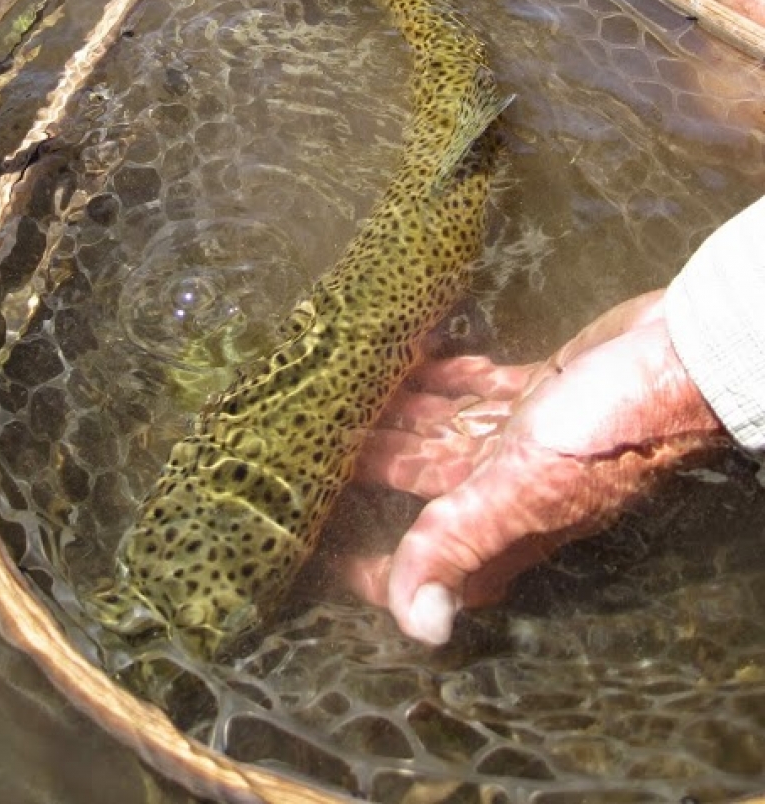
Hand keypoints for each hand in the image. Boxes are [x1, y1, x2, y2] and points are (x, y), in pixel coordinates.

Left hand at [346, 291, 726, 645]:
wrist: (676, 361)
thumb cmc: (606, 428)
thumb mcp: (521, 487)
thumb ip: (461, 542)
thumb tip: (419, 626)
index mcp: (503, 518)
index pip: (428, 556)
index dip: (382, 565)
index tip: (326, 552)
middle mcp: (510, 483)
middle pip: (422, 482)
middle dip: (370, 467)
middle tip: (312, 443)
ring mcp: (526, 435)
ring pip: (444, 430)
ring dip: (398, 414)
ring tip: (346, 392)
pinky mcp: (542, 390)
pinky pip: (481, 389)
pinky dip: (447, 378)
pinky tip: (418, 361)